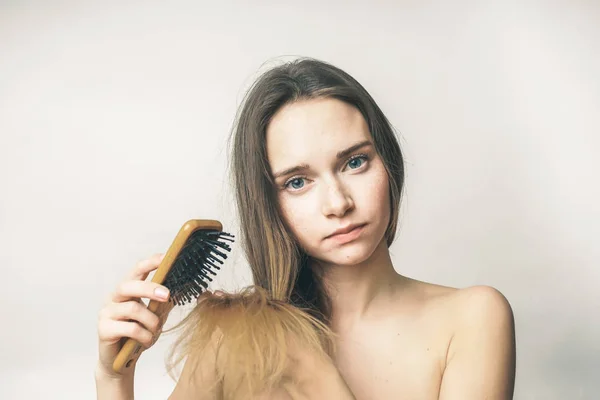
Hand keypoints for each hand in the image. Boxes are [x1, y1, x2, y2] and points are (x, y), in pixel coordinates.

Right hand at [96, 253, 173, 377]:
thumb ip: (165, 301)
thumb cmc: (138, 334)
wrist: (120, 362)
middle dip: (149, 288)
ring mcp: (107, 313)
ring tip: (155, 330)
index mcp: (127, 290)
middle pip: (129, 285)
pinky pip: (130, 329)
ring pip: (133, 309)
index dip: (150, 263)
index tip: (165, 258)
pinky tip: (146, 341)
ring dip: (151, 321)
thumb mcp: (155, 315)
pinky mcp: (104, 329)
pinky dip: (144, 336)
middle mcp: (114, 298)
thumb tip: (183, 286)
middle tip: (166, 295)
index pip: (137, 270)